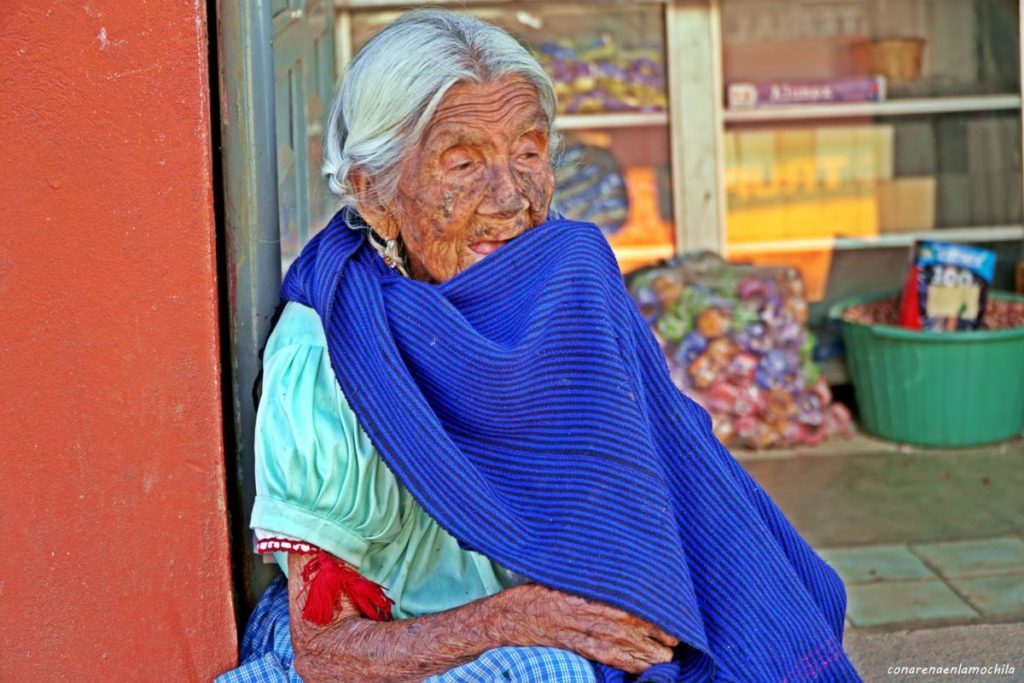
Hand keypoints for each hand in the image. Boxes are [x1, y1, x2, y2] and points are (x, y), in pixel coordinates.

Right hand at [495, 584, 678, 673]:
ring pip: (628, 646)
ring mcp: (588, 633)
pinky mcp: (579, 648)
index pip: (635, 605)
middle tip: (675, 643)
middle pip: (636, 627)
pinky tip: (640, 669)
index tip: (673, 619)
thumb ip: (592, 580)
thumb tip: (614, 575)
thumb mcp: (567, 577)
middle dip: (658, 637)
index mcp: (596, 593)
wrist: (512, 614)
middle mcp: (596, 613)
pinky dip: (628, 663)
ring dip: (648, 653)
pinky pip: (610, 658)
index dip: (657, 616)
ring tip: (665, 659)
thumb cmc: (541, 591)